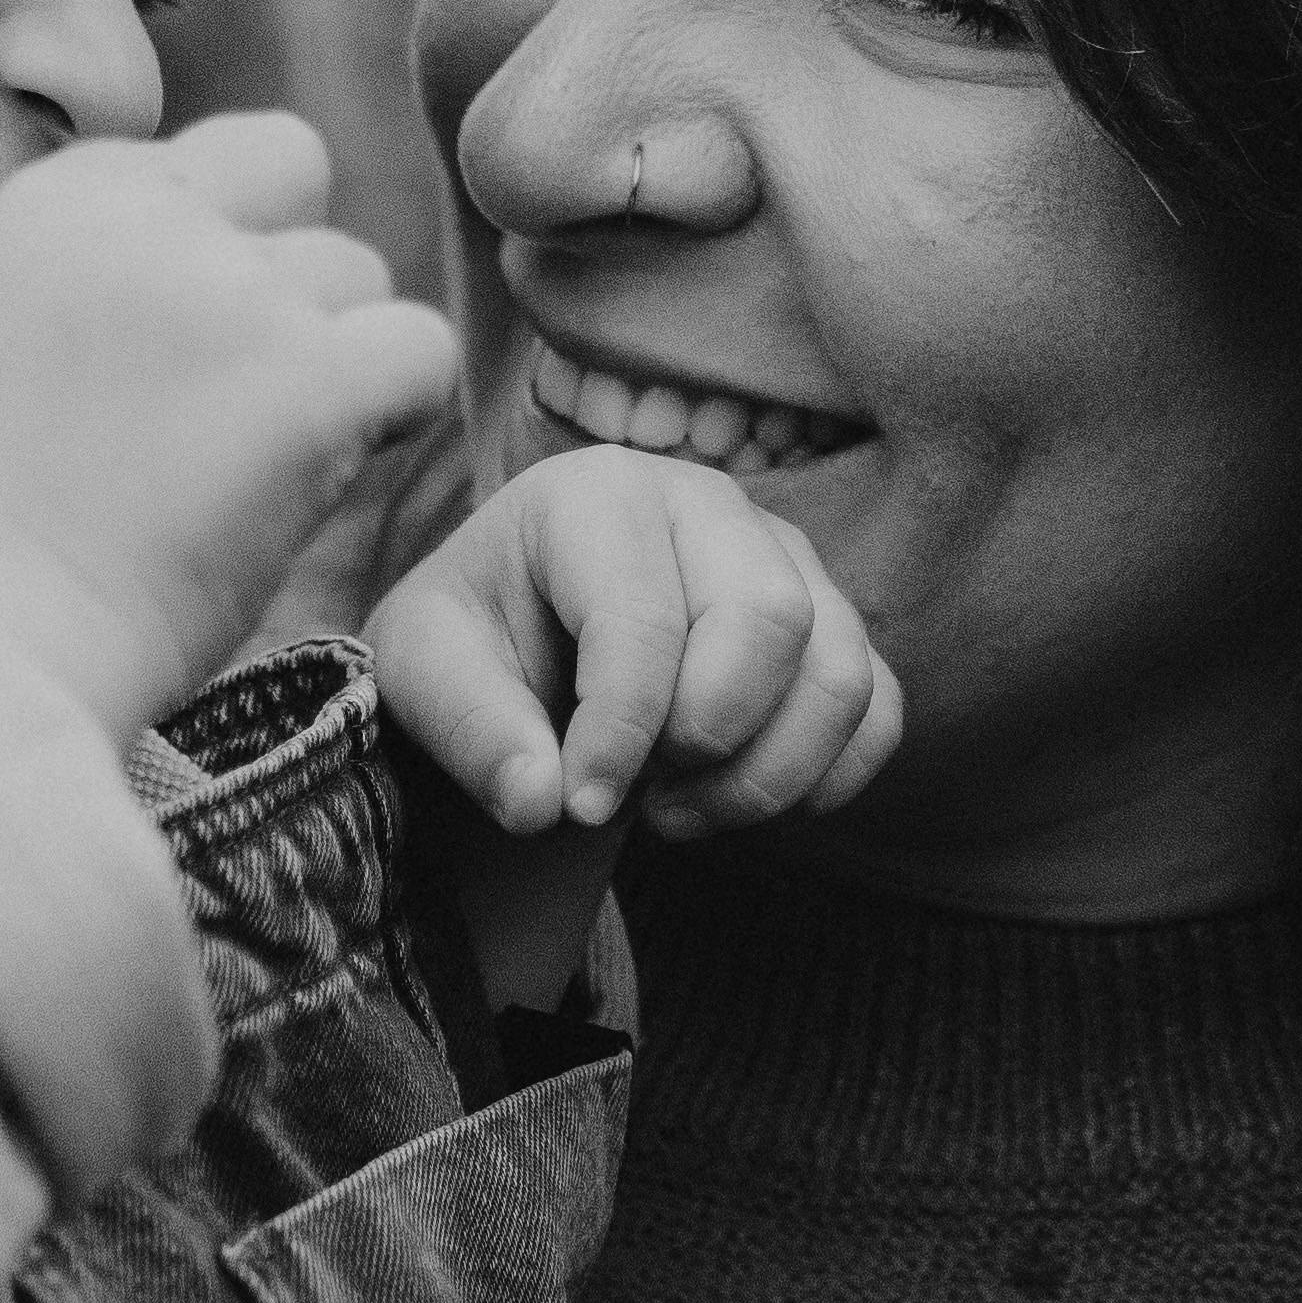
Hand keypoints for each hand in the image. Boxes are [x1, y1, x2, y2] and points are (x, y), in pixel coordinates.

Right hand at [0, 116, 462, 738]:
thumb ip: (19, 281)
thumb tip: (60, 274)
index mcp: (60, 199)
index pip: (206, 156)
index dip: (216, 236)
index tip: (185, 340)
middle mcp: (154, 222)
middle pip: (293, 172)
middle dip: (286, 256)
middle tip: (248, 373)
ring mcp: (239, 295)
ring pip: (359, 274)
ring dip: (332, 352)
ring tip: (265, 452)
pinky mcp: (312, 383)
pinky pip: (421, 353)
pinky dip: (398, 409)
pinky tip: (334, 466)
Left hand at [368, 448, 900, 856]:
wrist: (521, 646)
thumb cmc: (476, 641)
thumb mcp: (424, 671)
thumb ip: (471, 730)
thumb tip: (543, 800)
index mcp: (598, 493)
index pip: (642, 616)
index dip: (619, 732)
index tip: (577, 805)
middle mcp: (708, 504)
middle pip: (769, 619)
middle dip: (709, 736)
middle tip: (639, 789)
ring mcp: (784, 559)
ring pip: (838, 669)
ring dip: (769, 772)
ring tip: (680, 809)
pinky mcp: (830, 623)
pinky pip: (877, 706)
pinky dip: (829, 777)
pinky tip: (749, 806)